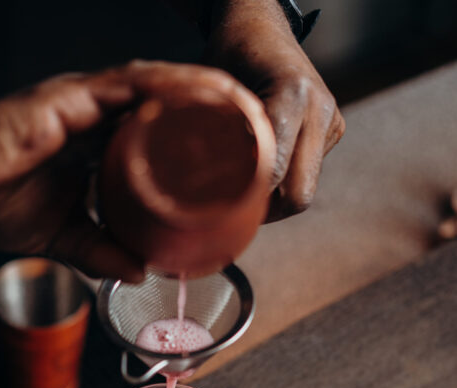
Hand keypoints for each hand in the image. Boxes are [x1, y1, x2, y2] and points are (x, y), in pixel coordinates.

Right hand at [0, 63, 238, 281]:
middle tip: (259, 130)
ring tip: (248, 108)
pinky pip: (130, 85)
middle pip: (171, 106)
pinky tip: (205, 94)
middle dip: (218, 115)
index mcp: (100, 146)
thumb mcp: (64, 237)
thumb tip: (142, 269)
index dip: (203, 142)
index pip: (163, 136)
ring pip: (161, 87)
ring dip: (208, 94)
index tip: (240, 159)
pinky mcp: (70, 98)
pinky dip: (171, 88)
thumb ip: (102, 250)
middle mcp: (99, 117)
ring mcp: (86, 103)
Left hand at [205, 0, 344, 220]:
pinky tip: (262, 165)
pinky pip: (309, 174)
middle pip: (300, 194)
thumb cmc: (228, 54)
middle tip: (235, 210)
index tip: (223, 209)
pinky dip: (284, 180)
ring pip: (305, 189)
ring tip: (243, 188)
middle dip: (268, 210)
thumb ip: (218, 136)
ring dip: (275, 197)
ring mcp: (332, 121)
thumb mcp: (217, 90)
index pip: (274, 172)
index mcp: (292, 94)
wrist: (261, 26)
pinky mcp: (335, 130)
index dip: (249, 198)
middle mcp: (319, 109)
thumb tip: (205, 191)